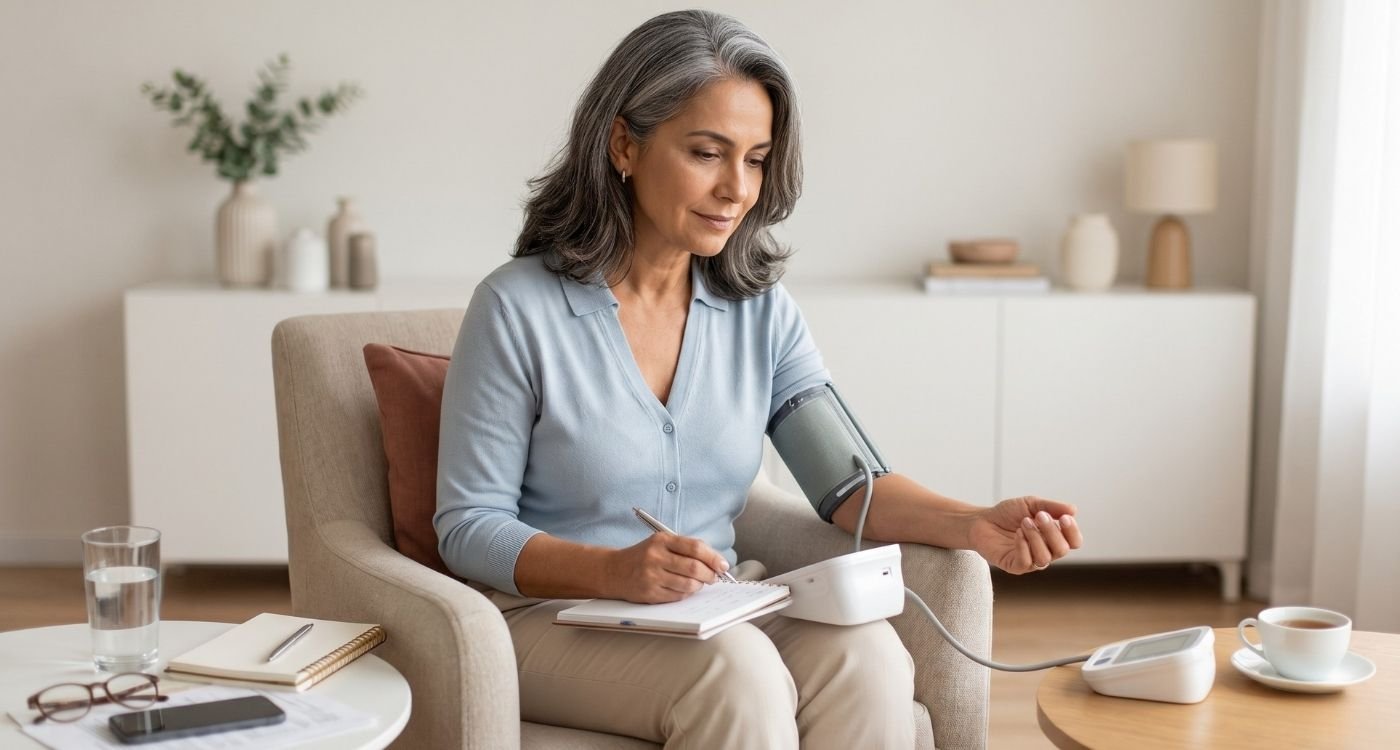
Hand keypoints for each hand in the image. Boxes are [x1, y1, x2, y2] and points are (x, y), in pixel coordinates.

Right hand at [603, 533, 730, 603]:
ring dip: (700, 586)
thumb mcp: (661, 543)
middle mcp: (655, 557)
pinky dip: (687, 593)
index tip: (723, 565)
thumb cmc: (644, 556)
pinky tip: (684, 588)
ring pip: (689, 585)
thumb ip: (686, 548)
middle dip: (710, 575)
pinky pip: (678, 596)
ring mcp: (652, 576)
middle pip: (694, 568)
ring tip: (699, 583)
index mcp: (662, 540)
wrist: (614, 571)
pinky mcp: (650, 593)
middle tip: (714, 577)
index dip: (713, 558)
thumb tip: (716, 561)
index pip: (695, 548)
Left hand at [967, 496, 1082, 574]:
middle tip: (1039, 516)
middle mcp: (1045, 551)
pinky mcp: (1014, 566)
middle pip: (1062, 550)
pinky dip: (1023, 546)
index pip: (1074, 542)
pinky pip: (1026, 563)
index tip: (1064, 517)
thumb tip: (1074, 510)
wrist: (982, 520)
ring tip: (1024, 522)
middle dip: (1052, 531)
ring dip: (1036, 537)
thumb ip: (1051, 507)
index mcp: (1053, 538)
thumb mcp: (1031, 504)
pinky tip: (1017, 534)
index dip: (1073, 531)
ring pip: (1045, 558)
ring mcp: (1031, 561)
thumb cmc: (1008, 514)